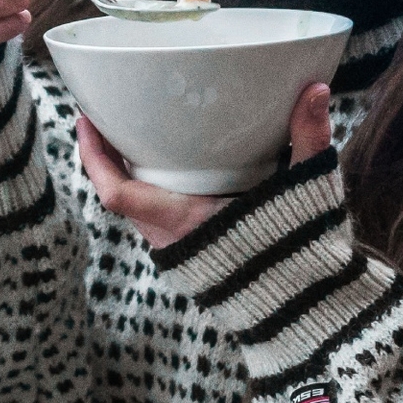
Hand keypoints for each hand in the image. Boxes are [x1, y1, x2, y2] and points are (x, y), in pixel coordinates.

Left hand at [78, 83, 332, 248]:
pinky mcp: (194, 259)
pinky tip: (170, 170)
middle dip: (107, 158)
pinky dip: (152, 193)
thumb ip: (309, 138)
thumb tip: (316, 89)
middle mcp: (174, 242)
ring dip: (128, 176)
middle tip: (107, 117)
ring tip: (132, 138)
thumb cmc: (302, 257)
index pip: (118, 193)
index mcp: (187, 224)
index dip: (94, 157)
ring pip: (138, 211)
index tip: (86, 119)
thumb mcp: (306, 190)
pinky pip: (156, 222)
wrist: (311, 313)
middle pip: (120, 197)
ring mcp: (181, 254)